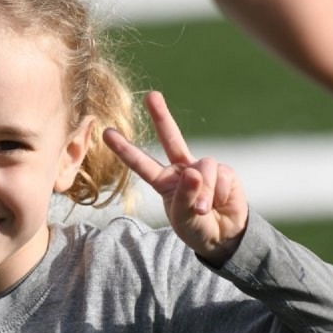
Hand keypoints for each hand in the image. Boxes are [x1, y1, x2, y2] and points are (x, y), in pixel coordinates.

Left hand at [104, 91, 247, 264]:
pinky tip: (220, 204)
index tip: (106, 132)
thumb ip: (186, 197)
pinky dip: (219, 194)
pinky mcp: (225, 172)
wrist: (224, 236)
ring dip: (203, 192)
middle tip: (151, 96)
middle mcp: (183, 169)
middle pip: (171, 138)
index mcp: (164, 181)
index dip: (124, 149)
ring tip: (203, 210)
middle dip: (162, 116)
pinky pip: (221, 177)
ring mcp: (204, 168)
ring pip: (203, 168)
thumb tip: (194, 172)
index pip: (141, 163)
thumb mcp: (184, 219)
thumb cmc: (196, 227)